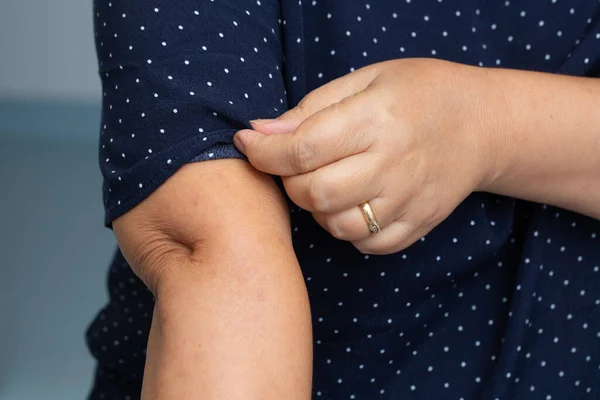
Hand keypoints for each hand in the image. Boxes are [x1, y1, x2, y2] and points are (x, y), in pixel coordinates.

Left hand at [234, 58, 504, 254]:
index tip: (249, 145)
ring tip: (328, 183)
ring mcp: (409, 200)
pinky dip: (348, 229)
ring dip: (318, 209)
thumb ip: (310, 108)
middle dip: (290, 183)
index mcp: (376, 119)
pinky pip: (367, 245)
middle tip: (298, 165)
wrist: (480, 124)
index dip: (263, 153)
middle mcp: (393, 164)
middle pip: (315, 194)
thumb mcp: (365, 80)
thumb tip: (259, 134)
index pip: (302, 150)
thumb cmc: (418, 94)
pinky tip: (353, 204)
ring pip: (338, 226)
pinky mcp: (419, 224)